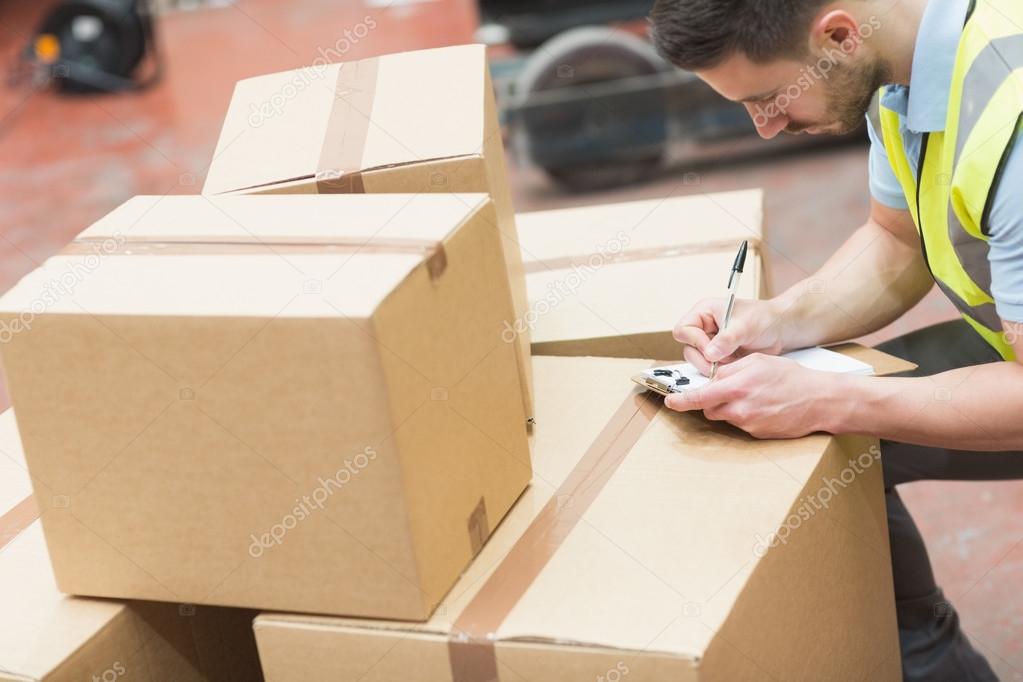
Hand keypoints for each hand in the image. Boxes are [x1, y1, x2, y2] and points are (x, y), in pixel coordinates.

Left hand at [663, 353, 839, 438]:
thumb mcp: (757, 361)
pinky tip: (763, 406)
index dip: (682, 400)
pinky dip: (745, 416)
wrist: (819, 400)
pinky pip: (740, 425)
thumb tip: (711, 377)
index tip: (670, 402)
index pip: (699, 397)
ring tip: (753, 396)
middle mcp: (739, 408)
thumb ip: (730, 369)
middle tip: (731, 389)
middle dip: (712, 400)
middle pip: (709, 408)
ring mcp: (748, 424)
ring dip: (729, 408)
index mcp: (736, 387)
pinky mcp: (757, 434)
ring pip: (724, 417)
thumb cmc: (790, 376)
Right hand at [673, 298, 786, 374]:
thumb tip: (710, 353)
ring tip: (732, 361)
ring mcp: (710, 343)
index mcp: (704, 312)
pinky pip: (710, 368)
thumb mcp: (745, 326)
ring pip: (697, 361)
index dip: (695, 341)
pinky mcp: (718, 356)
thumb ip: (727, 339)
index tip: (712, 350)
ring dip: (713, 366)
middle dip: (704, 358)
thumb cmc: (764, 318)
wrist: (780, 330)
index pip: (683, 329)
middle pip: (688, 348)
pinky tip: (734, 365)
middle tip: (722, 362)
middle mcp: (703, 328)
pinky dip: (720, 371)